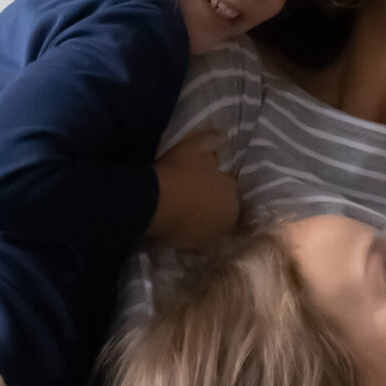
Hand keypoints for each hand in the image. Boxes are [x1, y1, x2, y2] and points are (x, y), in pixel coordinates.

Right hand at [147, 129, 238, 246]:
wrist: (151, 202)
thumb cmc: (178, 172)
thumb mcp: (193, 147)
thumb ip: (211, 140)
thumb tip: (222, 136)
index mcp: (233, 197)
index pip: (231, 190)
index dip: (218, 183)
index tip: (204, 178)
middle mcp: (228, 221)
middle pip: (222, 211)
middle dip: (212, 204)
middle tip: (193, 195)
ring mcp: (210, 238)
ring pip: (209, 226)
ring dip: (201, 220)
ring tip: (184, 210)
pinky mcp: (191, 249)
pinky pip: (193, 238)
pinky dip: (188, 232)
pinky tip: (176, 223)